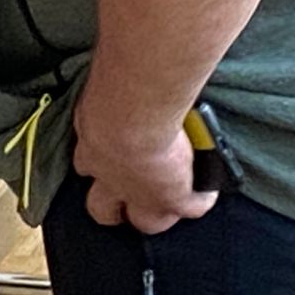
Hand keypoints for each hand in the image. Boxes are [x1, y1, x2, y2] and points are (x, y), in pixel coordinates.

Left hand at [73, 91, 216, 235]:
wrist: (130, 112)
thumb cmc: (110, 92)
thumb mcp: (100, 95)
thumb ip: (105, 96)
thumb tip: (110, 71)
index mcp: (91, 151)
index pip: (86, 166)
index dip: (97, 166)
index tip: (108, 157)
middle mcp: (110, 179)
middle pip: (103, 210)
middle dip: (113, 208)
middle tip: (127, 198)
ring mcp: (143, 195)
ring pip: (144, 223)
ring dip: (154, 216)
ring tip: (168, 206)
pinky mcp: (174, 199)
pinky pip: (193, 208)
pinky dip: (201, 201)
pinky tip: (208, 192)